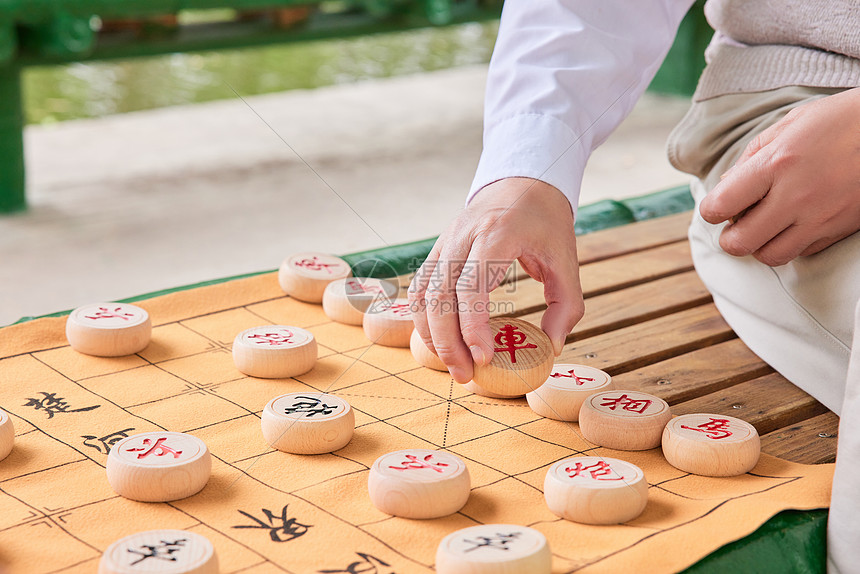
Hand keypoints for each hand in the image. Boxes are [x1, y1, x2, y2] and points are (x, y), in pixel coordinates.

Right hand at [408, 177, 583, 382]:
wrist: (521, 183)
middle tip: (465, 375)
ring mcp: (444, 243)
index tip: (483, 358)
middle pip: (439, 296)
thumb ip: (566, 306)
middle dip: (447, 342)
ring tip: (453, 366)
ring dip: (431, 335)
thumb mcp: (567, 261)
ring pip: (422, 295)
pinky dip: (423, 319)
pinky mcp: (437, 251)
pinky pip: (420, 289)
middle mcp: (462, 237)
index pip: (471, 286)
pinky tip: (439, 342)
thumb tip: (551, 347)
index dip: (472, 326)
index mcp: (496, 235)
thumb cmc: (545, 223)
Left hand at [699, 87, 859, 265]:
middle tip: (737, 223)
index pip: (721, 206)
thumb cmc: (841, 120)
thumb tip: (724, 186)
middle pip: (740, 242)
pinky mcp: (840, 230)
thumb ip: (751, 157)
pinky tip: (794, 223)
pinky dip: (791, 243)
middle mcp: (796, 196)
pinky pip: (802, 252)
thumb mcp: (790, 125)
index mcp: (777, 164)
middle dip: (730, 236)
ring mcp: (820, 218)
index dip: (711, 210)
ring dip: (760, 244)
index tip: (717, 207)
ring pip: (770, 256)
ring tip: (765, 225)